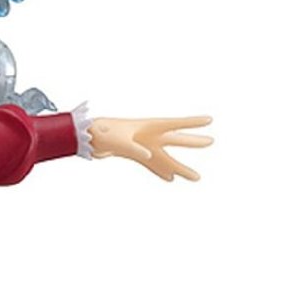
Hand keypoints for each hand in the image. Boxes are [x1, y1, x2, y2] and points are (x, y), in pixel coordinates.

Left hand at [89, 116, 212, 180]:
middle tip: (211, 142)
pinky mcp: (136, 155)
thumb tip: (149, 156)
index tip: (209, 120)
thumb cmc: (103, 133)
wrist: (88, 137)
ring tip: (197, 177)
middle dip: (193, 142)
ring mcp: (144, 146)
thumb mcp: (119, 140)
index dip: (192, 122)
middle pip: (176, 140)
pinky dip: (160, 172)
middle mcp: (150, 136)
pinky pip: (152, 166)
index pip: (175, 123)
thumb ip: (134, 148)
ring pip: (166, 158)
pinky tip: (170, 180)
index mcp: (149, 126)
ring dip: (180, 168)